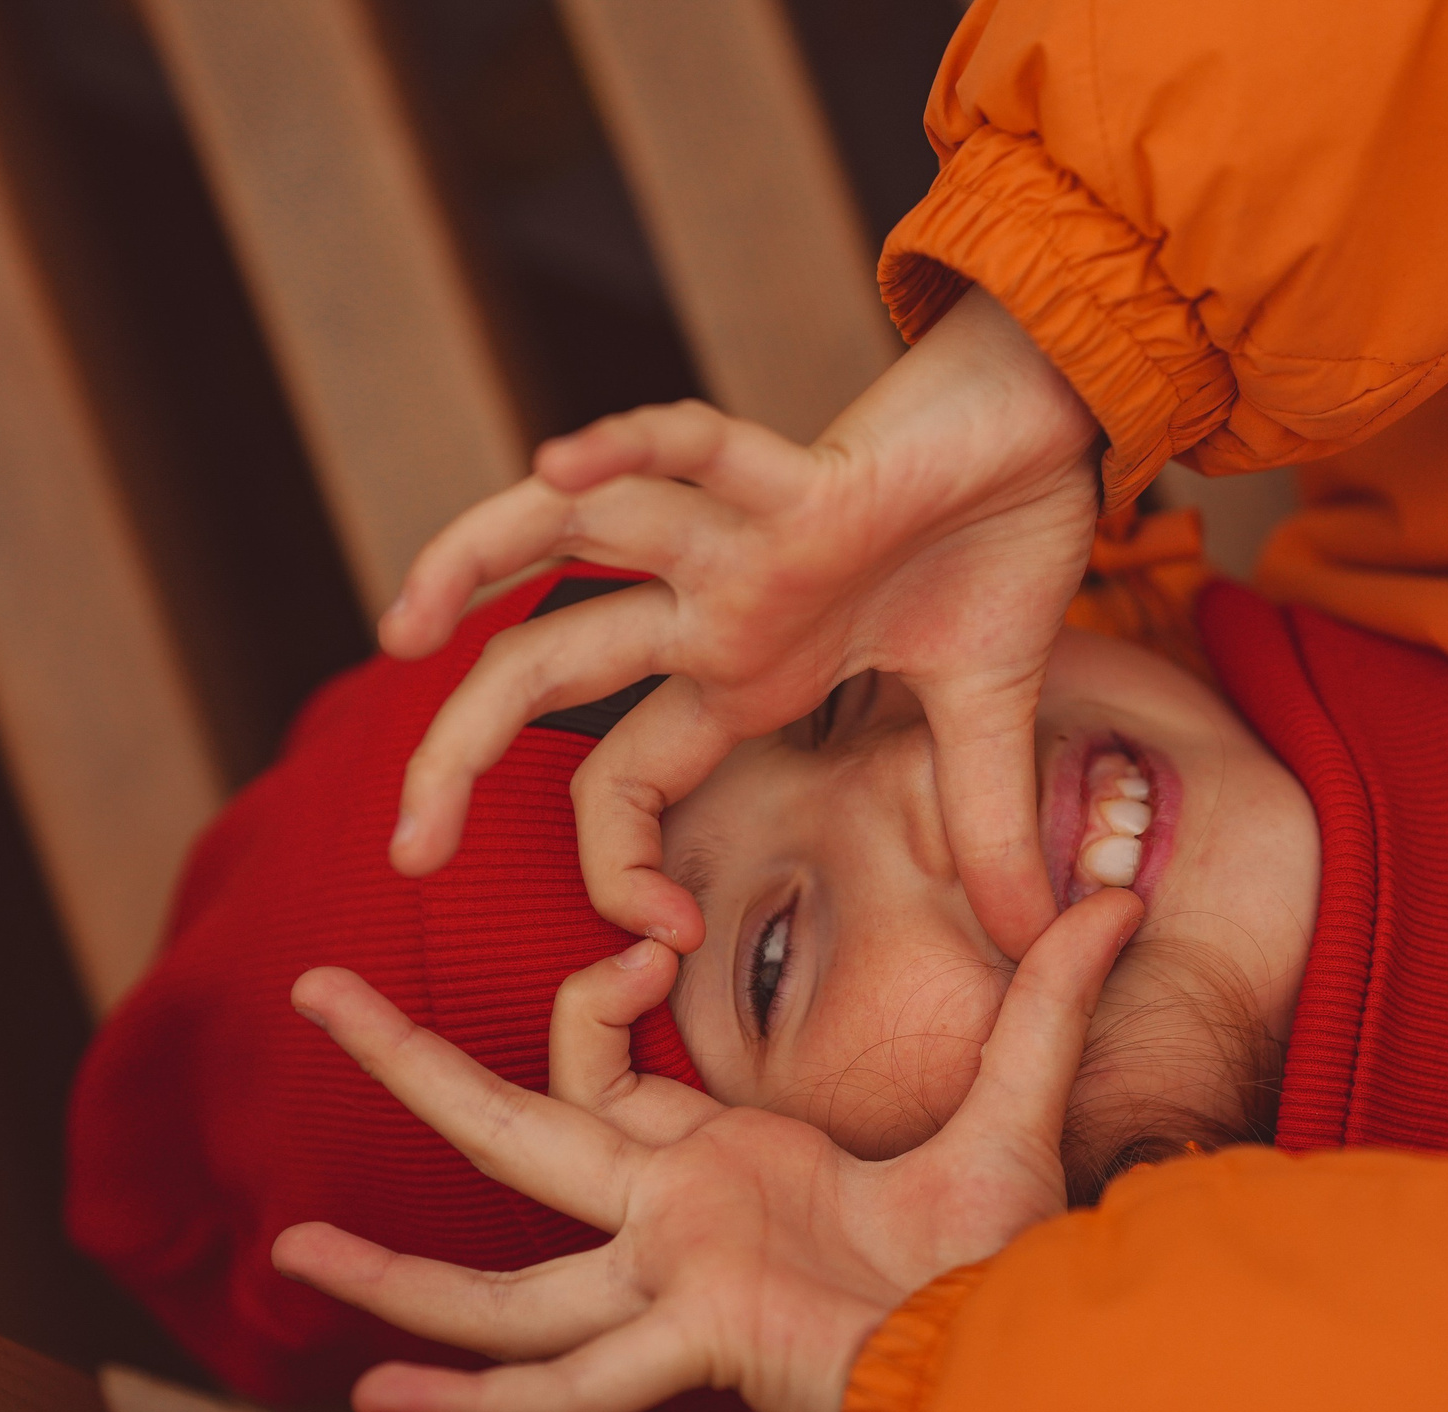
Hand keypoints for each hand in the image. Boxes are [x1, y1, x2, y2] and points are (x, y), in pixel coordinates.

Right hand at [271, 889, 1144, 1411]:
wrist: (1024, 1354)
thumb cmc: (1001, 1254)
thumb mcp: (1012, 1103)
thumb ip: (1047, 998)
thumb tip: (1118, 893)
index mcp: (722, 1163)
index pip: (598, 1070)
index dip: (590, 996)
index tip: (638, 942)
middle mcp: (673, 1220)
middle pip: (513, 1132)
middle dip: (412, 1066)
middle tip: (318, 993)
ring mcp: (672, 1284)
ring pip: (507, 1280)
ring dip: (399, 1272)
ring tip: (289, 1253)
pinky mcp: (695, 1339)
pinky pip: (564, 1382)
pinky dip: (476, 1393)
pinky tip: (380, 1392)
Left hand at [384, 289, 1103, 957]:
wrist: (1046, 433)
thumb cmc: (999, 551)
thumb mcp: (988, 717)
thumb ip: (984, 825)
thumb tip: (1037, 932)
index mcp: (746, 674)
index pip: (627, 780)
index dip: (620, 865)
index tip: (658, 942)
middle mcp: (717, 610)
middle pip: (546, 674)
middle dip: (457, 754)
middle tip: (400, 855)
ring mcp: (744, 541)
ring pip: (573, 534)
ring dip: (473, 561)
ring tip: (401, 624)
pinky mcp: (800, 478)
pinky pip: (699, 447)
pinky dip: (634, 444)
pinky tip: (558, 458)